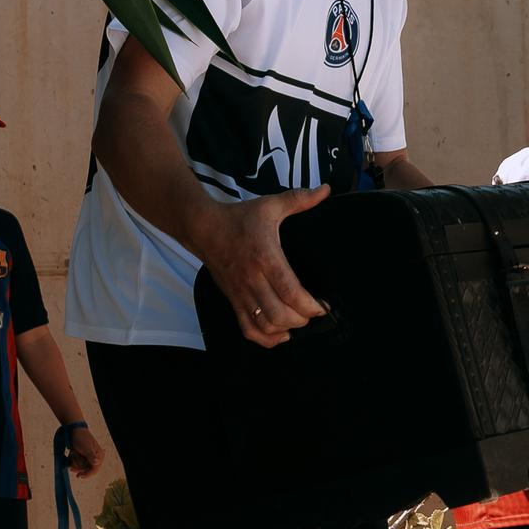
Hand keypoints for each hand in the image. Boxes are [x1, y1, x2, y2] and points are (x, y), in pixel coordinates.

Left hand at [62, 424, 106, 476]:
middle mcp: (95, 458)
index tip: (78, 476)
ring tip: (73, 452)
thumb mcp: (86, 447)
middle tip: (75, 454)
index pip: (94, 470)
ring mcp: (87, 458)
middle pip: (85, 470)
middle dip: (78, 463)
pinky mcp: (82, 458)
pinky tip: (72, 454)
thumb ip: (91, 456)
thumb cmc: (81, 437)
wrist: (73, 430)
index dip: (87, 474)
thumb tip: (97, 462)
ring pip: (80, 468)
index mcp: (99, 456)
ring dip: (74, 461)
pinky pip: (76, 465)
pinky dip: (72, 460)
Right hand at [199, 187, 329, 346]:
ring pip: (264, 324)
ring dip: (285, 329)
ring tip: (298, 321)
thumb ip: (299, 199)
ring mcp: (240, 292)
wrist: (202, 228)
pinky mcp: (232, 299)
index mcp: (266, 258)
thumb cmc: (239, 218)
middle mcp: (252, 279)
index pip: (290, 291)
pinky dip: (264, 338)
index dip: (310, 306)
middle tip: (313, 313)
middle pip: (279, 314)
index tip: (323, 307)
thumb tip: (326, 190)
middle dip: (301, 320)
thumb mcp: (270, 205)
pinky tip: (280, 335)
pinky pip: (247, 328)